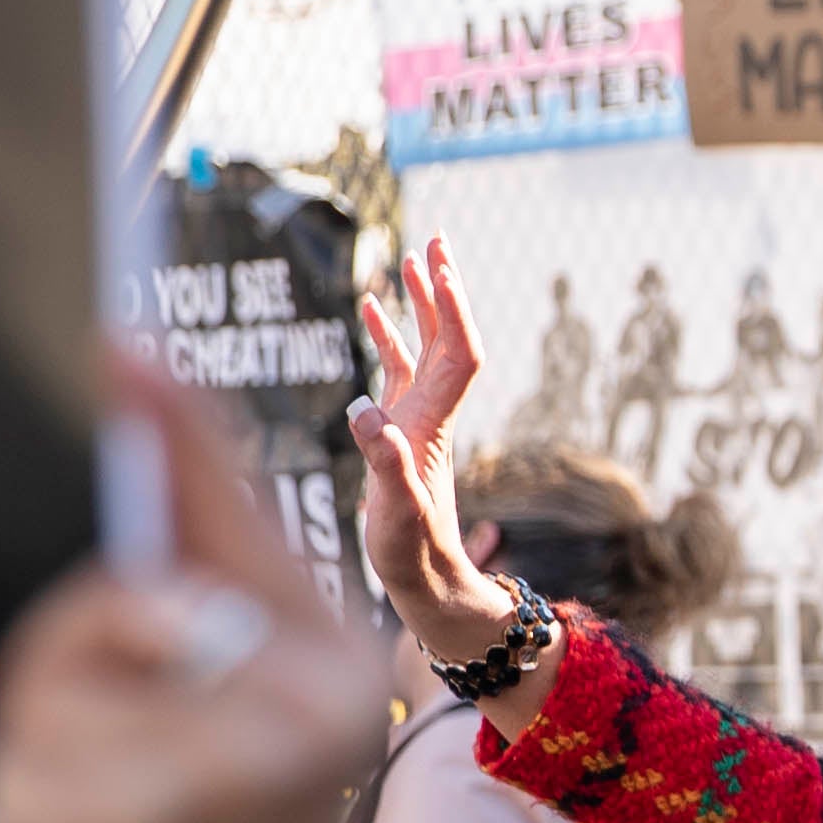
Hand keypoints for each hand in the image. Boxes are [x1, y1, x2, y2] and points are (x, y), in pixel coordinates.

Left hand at [0, 362, 399, 822]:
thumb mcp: (250, 728)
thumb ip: (206, 608)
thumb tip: (140, 439)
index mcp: (335, 664)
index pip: (235, 522)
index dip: (172, 432)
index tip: (115, 345)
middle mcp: (302, 705)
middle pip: (108, 603)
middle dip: (66, 666)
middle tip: (109, 752)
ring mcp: (221, 768)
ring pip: (46, 683)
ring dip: (33, 753)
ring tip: (98, 819)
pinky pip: (13, 763)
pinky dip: (16, 810)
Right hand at [348, 239, 513, 662]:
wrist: (426, 584)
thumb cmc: (412, 557)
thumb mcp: (398, 517)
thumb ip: (386, 467)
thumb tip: (367, 413)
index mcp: (433, 427)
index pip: (456, 354)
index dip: (453, 310)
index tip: (442, 266)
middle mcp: (432, 415)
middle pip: (447, 338)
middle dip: (443, 287)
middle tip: (436, 238)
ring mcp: (416, 420)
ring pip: (424, 347)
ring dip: (420, 302)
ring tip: (411, 256)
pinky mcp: (398, 431)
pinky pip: (396, 369)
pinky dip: (386, 334)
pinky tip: (371, 307)